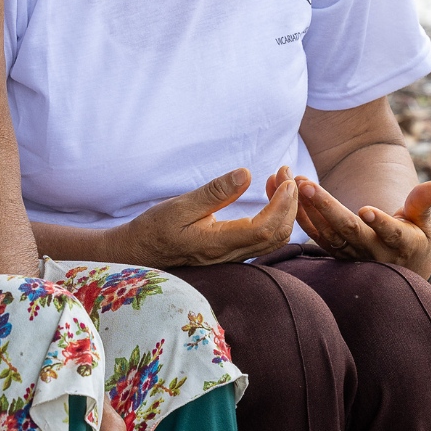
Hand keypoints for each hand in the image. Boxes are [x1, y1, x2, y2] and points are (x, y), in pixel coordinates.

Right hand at [120, 167, 298, 267]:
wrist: (140, 252)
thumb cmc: (156, 228)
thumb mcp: (181, 205)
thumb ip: (215, 192)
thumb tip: (246, 174)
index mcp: (217, 243)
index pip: (264, 229)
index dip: (283, 205)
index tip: (286, 180)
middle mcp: (229, 255)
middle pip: (277, 236)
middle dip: (290, 204)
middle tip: (285, 173)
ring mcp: (232, 257)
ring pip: (274, 239)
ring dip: (284, 210)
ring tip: (278, 181)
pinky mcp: (231, 253)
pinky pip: (264, 239)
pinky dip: (275, 216)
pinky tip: (268, 197)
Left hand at [294, 178, 430, 278]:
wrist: (398, 271)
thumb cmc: (414, 239)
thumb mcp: (423, 223)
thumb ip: (423, 203)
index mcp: (401, 244)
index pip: (392, 233)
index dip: (380, 223)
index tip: (366, 209)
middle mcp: (374, 252)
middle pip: (349, 231)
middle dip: (327, 207)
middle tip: (308, 185)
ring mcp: (352, 255)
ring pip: (329, 233)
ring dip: (310, 208)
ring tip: (298, 182)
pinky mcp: (336, 253)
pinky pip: (317, 236)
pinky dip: (302, 216)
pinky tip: (290, 196)